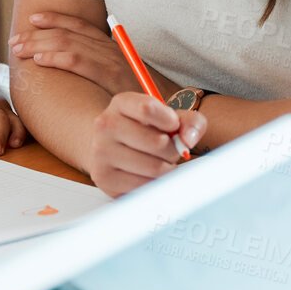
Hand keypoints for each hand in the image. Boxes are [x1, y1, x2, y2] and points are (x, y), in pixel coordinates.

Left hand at [9, 12, 173, 97]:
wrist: (173, 111)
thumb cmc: (148, 101)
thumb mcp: (125, 83)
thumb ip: (106, 74)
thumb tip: (83, 74)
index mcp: (114, 48)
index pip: (80, 27)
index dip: (56, 20)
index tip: (34, 19)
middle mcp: (112, 49)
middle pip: (68, 33)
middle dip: (38, 33)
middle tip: (16, 38)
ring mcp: (112, 60)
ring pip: (68, 43)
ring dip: (40, 43)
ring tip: (20, 48)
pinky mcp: (111, 75)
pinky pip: (79, 61)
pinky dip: (56, 57)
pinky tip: (39, 59)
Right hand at [88, 92, 205, 196]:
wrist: (110, 149)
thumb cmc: (145, 131)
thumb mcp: (168, 117)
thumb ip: (189, 121)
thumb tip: (188, 140)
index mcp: (121, 103)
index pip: (148, 109)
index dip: (170, 121)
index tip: (173, 126)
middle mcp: (105, 126)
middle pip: (157, 142)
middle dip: (173, 150)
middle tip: (168, 149)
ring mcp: (101, 153)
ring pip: (154, 168)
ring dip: (167, 168)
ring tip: (160, 161)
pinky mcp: (104, 179)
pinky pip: (145, 186)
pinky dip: (155, 182)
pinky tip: (148, 174)